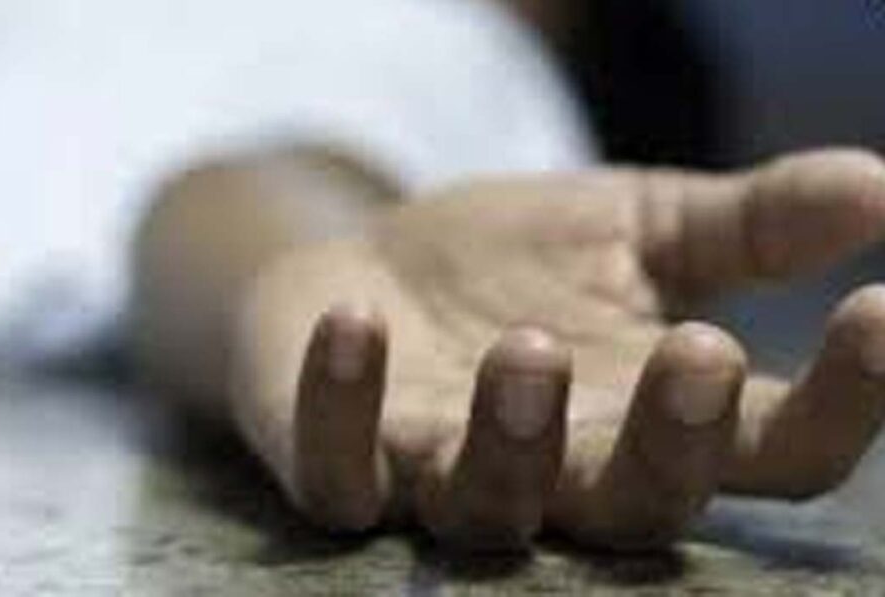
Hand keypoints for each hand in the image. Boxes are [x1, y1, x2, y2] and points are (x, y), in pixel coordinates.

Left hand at [229, 149, 884, 550]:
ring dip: (512, 439)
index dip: (845, 399)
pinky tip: (357, 323)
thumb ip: (746, 222)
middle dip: (674, 443)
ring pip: (491, 507)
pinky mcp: (345, 460)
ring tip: (530, 348)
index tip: (881, 312)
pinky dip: (343, 406)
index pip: (773, 449)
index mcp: (649, 421)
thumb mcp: (637, 226)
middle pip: (638, 506)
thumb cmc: (513, 264)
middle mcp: (560, 475)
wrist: (372, 269)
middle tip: (705, 354)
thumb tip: (877, 186)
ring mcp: (444, 477)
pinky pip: (340, 469)